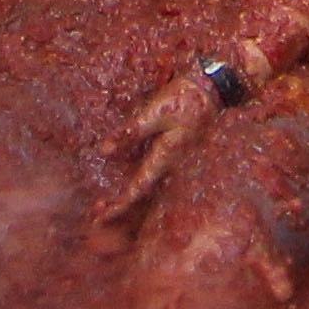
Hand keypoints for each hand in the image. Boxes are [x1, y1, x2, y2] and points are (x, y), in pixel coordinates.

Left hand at [101, 65, 229, 233]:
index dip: (119, 205)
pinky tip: (126, 182)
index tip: (101, 217)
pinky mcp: (174, 154)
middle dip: (120, 206)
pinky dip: (138, 182)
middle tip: (96, 215)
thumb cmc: (184, 100)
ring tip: (105, 204)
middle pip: (143, 194)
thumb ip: (131, 132)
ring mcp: (175, 162)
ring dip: (128, 196)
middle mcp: (171, 166)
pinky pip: (154, 175)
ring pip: (148, 186)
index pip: (138, 189)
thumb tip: (104, 150)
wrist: (212, 91)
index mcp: (165, 158)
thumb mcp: (156, 112)